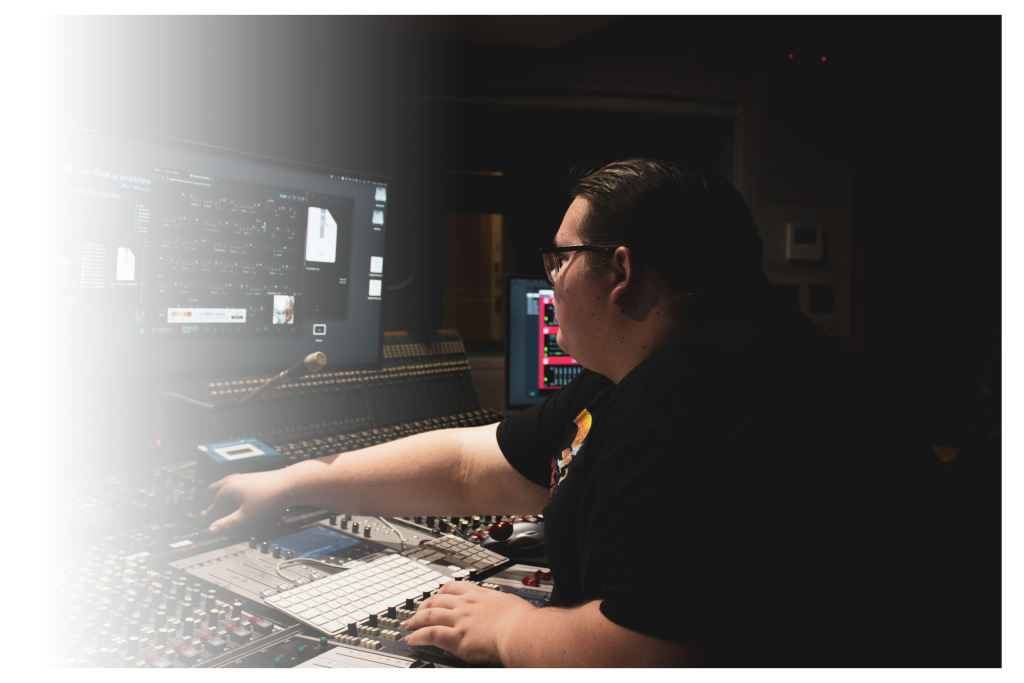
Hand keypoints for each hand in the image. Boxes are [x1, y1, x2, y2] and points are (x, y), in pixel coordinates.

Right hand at [196, 470, 295, 533]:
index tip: (199, 524)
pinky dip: (222, 492)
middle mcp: (231, 481)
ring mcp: (240, 478)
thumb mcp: (246, 516)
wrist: (289, 484)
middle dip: (203, 502)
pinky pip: (228, 485)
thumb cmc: (270, 497)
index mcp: (227, 489)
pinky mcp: (248, 479)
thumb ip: (228, 524)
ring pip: (220, 486)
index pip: (211, 507)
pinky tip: (228, 495)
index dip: (204, 517)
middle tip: (196, 511)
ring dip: (212, 495)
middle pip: (211, 492)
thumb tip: (212, 530)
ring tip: (208, 502)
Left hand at [402, 581, 536, 665]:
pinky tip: (412, 640)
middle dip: (423, 606)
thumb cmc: (522, 621)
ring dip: (416, 621)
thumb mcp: (510, 603)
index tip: (436, 596)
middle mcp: (466, 605)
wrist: (521, 632)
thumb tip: (506, 607)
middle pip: (437, 600)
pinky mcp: (456, 637)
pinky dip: (418, 637)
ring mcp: (459, 620)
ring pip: (429, 615)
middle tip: (416, 612)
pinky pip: (430, 634)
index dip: (441, 592)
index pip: (454, 587)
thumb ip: (501, 605)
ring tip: (408, 626)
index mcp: (479, 595)